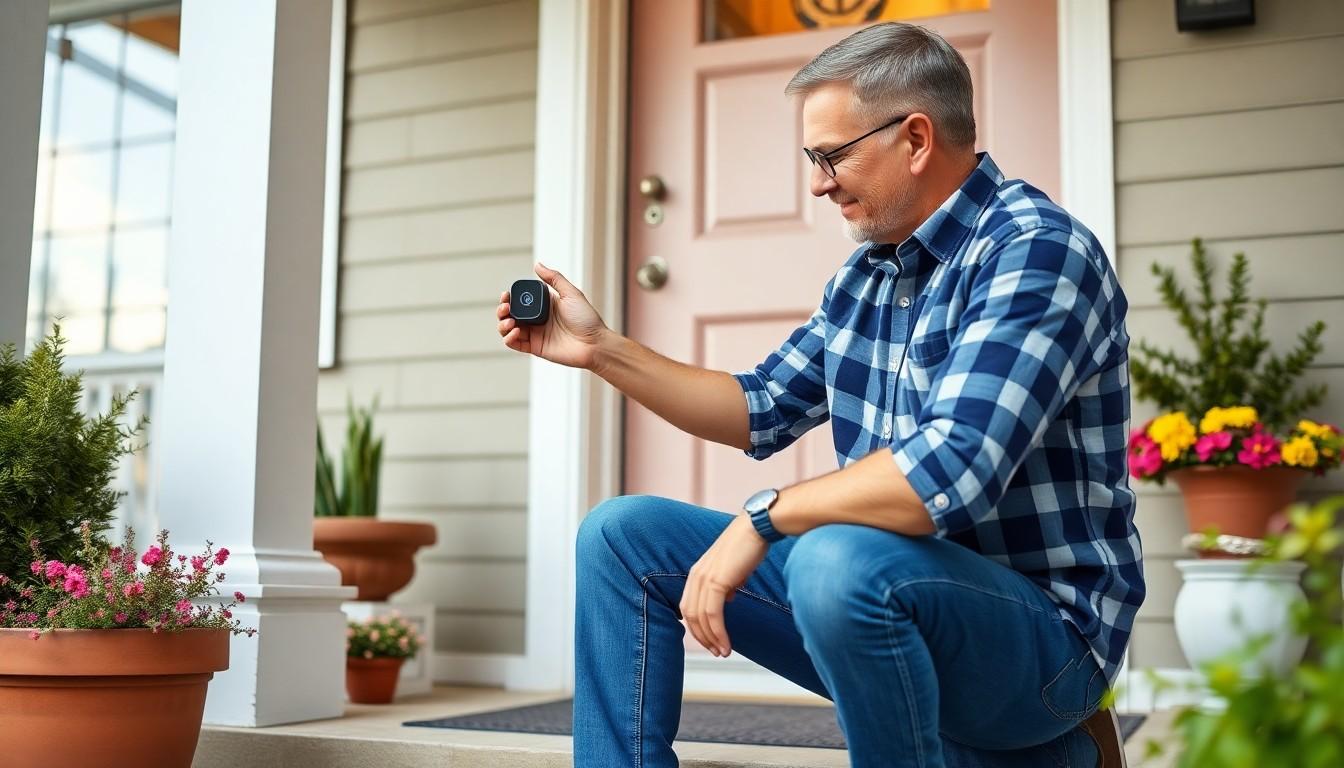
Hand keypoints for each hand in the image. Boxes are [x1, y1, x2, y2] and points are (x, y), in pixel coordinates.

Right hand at [496, 263, 607, 369]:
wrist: (594, 344)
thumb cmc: (587, 319)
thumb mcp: (571, 294)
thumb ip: (554, 278)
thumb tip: (537, 264)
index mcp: (544, 305)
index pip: (519, 300)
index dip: (509, 297)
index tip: (506, 294)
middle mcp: (537, 319)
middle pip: (510, 314)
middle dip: (502, 309)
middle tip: (505, 307)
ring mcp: (535, 334)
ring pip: (508, 329)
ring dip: (502, 324)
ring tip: (510, 321)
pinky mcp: (535, 348)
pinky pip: (514, 344)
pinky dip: (509, 338)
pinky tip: (516, 331)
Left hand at [679, 514, 769, 656]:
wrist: (757, 527)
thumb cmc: (749, 545)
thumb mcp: (733, 569)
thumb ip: (726, 584)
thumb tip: (728, 598)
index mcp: (697, 573)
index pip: (689, 607)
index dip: (697, 627)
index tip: (711, 641)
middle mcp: (696, 576)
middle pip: (690, 616)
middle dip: (703, 638)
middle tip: (717, 652)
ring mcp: (704, 578)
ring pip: (701, 618)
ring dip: (712, 639)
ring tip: (723, 652)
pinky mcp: (716, 581)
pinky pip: (713, 614)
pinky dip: (718, 632)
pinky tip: (726, 644)